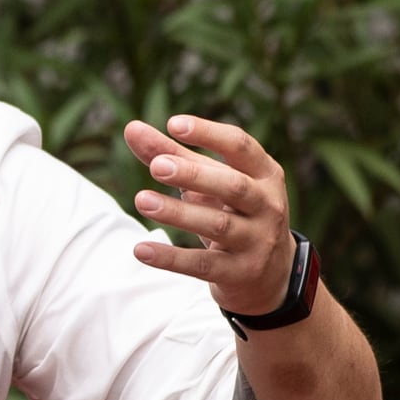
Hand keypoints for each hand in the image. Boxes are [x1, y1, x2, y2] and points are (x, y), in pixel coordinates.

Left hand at [123, 115, 294, 314]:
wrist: (269, 276)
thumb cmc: (233, 212)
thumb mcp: (211, 182)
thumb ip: (173, 154)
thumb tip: (130, 128)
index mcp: (264, 174)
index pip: (241, 146)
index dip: (209, 134)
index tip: (173, 124)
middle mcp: (268, 205)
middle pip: (233, 186)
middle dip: (194, 175)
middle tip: (157, 166)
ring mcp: (258, 241)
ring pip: (218, 225)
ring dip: (178, 213)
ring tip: (141, 200)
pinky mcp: (241, 272)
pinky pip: (203, 265)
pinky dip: (171, 258)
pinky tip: (141, 250)